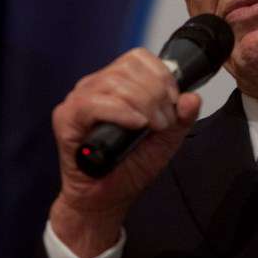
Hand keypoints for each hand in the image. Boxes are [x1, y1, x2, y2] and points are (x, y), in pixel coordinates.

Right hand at [48, 48, 201, 257]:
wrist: (106, 199)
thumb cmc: (130, 167)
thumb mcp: (165, 140)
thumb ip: (181, 118)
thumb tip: (191, 97)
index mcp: (116, 83)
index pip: (138, 58)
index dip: (161, 74)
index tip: (173, 100)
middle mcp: (95, 86)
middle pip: (128, 69)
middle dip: (155, 94)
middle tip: (163, 122)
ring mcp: (78, 99)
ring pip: (114, 83)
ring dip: (142, 104)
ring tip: (151, 127)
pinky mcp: (66, 117)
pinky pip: (93, 103)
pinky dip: (121, 112)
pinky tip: (135, 124)